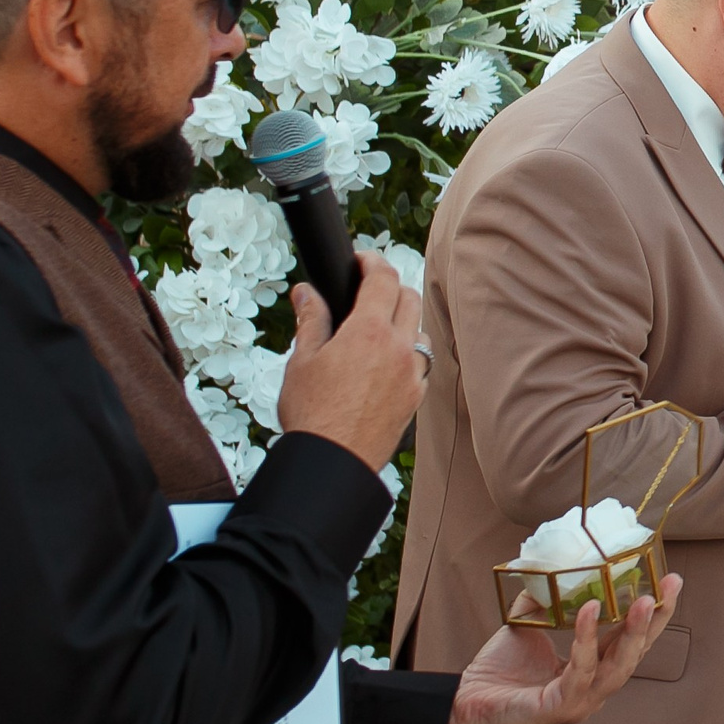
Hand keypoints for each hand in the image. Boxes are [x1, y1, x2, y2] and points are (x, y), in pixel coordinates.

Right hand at [280, 252, 424, 471]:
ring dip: (402, 322)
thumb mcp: (303, 360)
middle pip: (408, 298)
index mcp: (369, 332)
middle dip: (389, 287)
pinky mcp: (416, 398)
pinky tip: (384, 365)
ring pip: (419, 331)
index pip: (383, 278)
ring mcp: (412, 374)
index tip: (361, 260)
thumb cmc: (313, 415)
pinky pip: (420, 364)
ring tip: (375, 331)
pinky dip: (407, 355)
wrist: (334, 462)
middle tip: (366, 291)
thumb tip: (306, 293)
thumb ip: (311, 320)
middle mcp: (399, 349)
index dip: (372, 261)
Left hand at [442, 574, 682, 723]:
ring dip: (635, 632)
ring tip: (644, 600)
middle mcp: (593, 690)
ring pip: (619, 668)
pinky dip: (586, 639)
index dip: (651, 614)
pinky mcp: (561, 708)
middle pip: (635, 654)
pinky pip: (580, 671)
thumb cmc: (496, 674)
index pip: (629, 641)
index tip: (668, 581)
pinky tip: (588, 610)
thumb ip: (544, 601)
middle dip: (656, 620)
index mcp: (591, 672)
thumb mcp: (527, 626)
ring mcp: (581, 703)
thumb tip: (553, 564)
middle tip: (671, 585)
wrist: (464, 705)